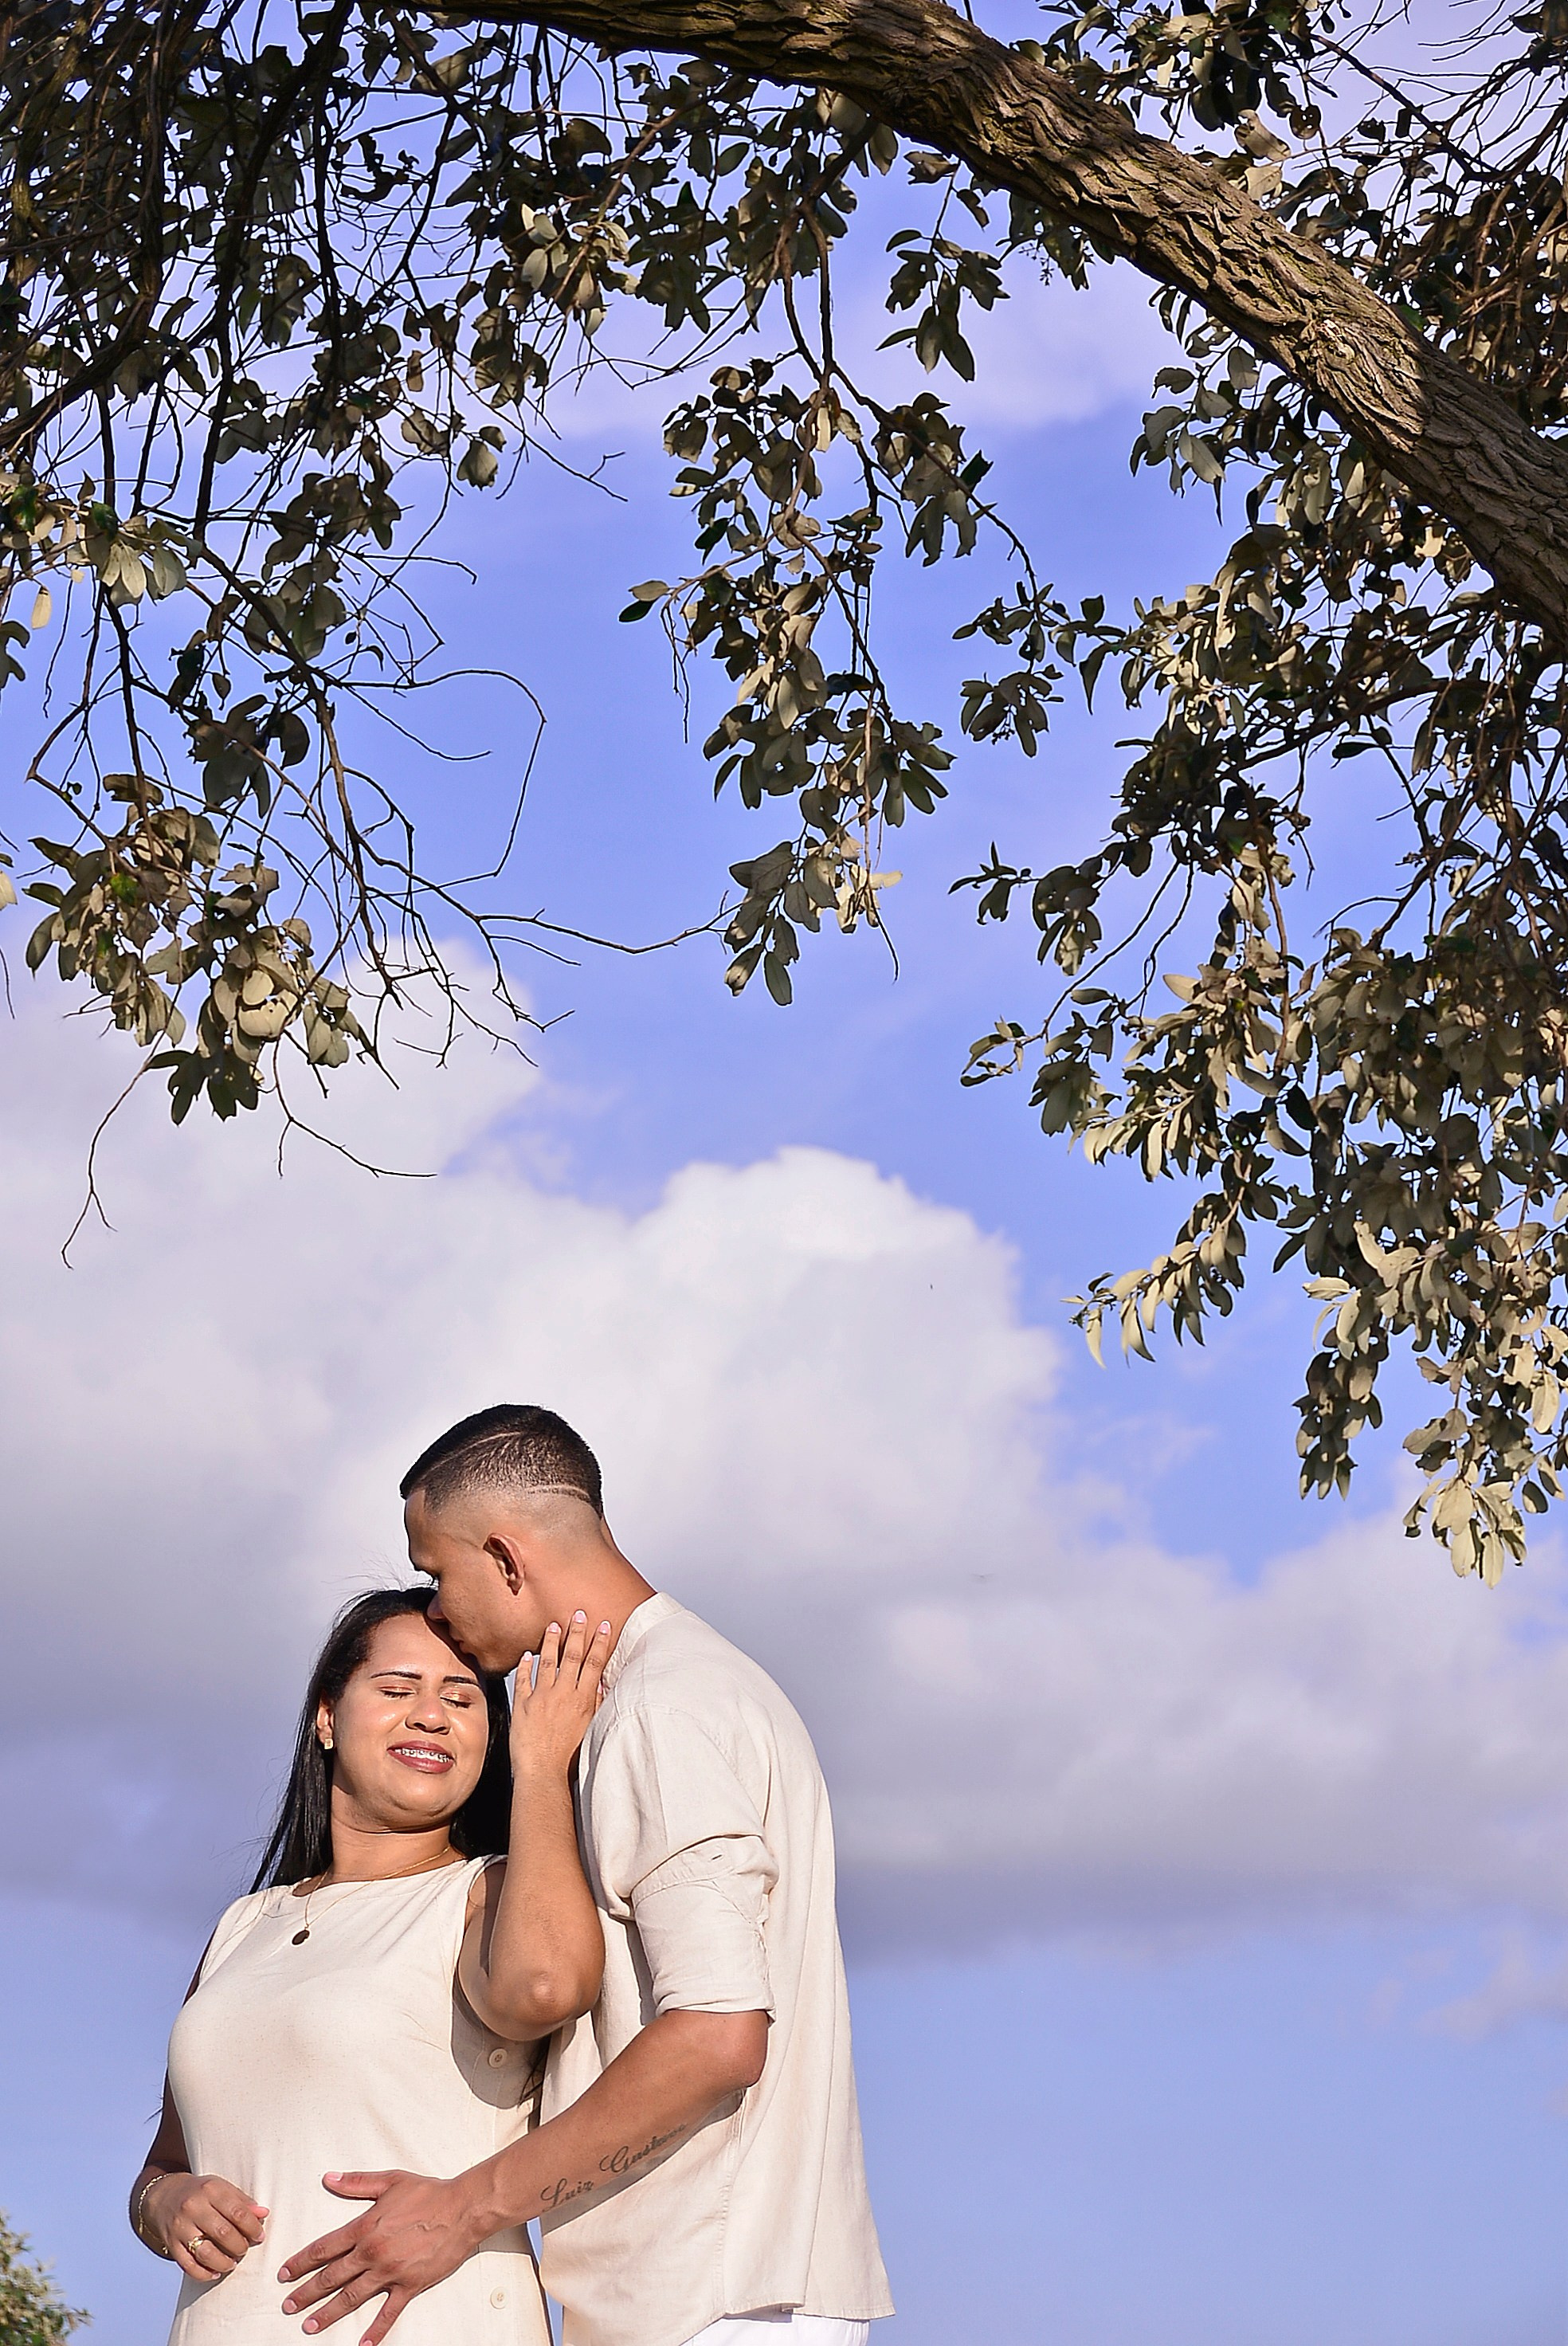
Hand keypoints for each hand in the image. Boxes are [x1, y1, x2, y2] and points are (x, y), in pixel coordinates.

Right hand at [143, 2172, 266, 2281]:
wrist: (165, 2196)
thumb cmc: (200, 2192)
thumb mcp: (221, 2188)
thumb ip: (242, 2201)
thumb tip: (263, 2214)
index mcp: (210, 2189)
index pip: (237, 2212)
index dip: (252, 2227)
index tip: (259, 2236)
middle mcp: (193, 2207)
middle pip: (223, 2233)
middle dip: (239, 2246)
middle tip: (244, 2249)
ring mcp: (180, 2227)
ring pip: (205, 2252)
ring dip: (223, 2262)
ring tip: (232, 2263)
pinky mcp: (171, 2243)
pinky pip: (188, 2265)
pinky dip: (203, 2273)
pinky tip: (215, 2273)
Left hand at [278, 2170, 477, 2343]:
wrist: (462, 2209)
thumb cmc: (428, 2193)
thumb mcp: (390, 2181)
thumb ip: (356, 2183)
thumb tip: (328, 2179)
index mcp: (365, 2227)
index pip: (324, 2248)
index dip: (301, 2262)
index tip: (285, 2273)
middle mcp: (373, 2253)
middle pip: (331, 2277)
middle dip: (306, 2292)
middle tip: (288, 2306)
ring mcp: (390, 2272)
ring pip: (352, 2297)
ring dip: (328, 2313)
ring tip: (309, 2326)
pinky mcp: (409, 2286)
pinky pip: (388, 2313)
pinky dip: (375, 2331)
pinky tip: (363, 2344)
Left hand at [511, 1612, 611, 1779]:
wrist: (543, 1773)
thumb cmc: (570, 1758)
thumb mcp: (592, 1730)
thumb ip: (597, 1705)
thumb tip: (601, 1683)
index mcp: (583, 1700)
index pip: (593, 1663)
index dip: (599, 1642)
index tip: (602, 1626)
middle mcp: (563, 1693)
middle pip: (572, 1656)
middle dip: (577, 1632)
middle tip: (579, 1614)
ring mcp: (541, 1697)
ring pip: (548, 1662)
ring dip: (551, 1642)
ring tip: (553, 1625)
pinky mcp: (522, 1705)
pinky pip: (523, 1679)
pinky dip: (525, 1665)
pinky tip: (528, 1655)